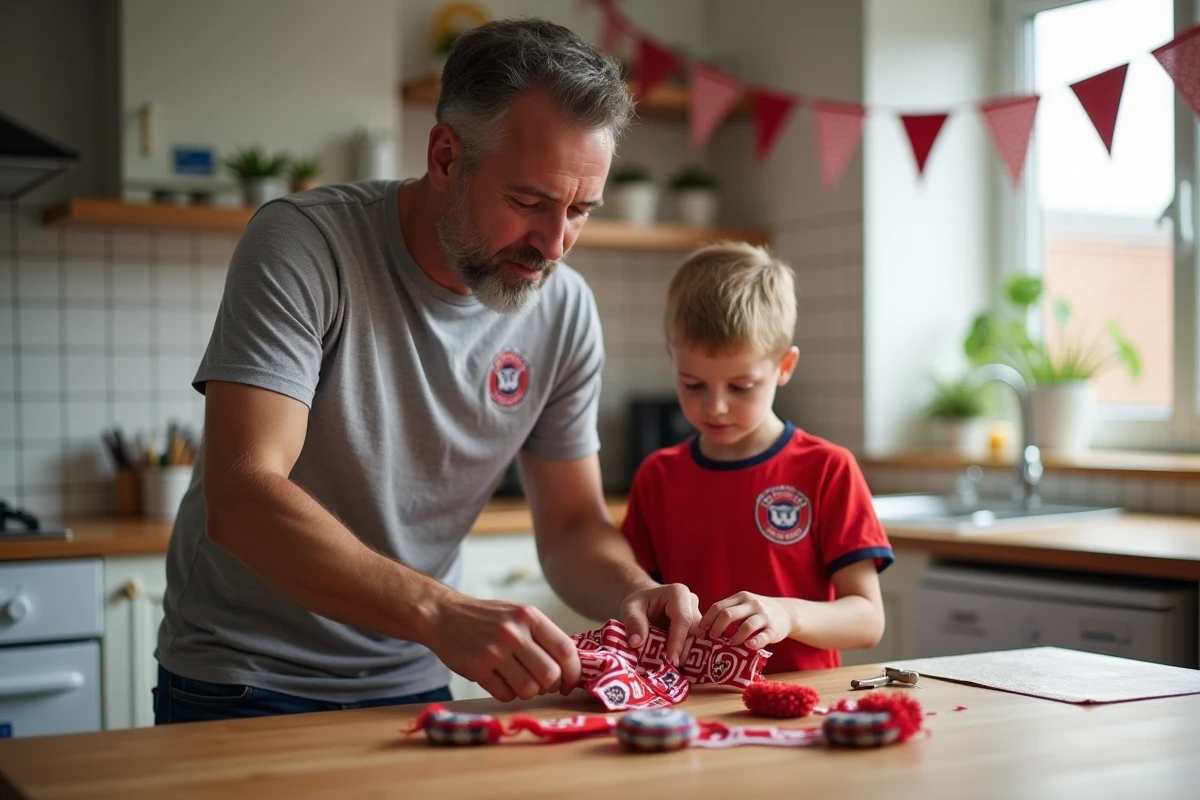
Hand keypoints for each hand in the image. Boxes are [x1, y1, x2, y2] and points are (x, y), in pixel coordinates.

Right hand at [424, 592, 580, 701]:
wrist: (443, 615)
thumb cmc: (487, 618)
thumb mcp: (518, 615)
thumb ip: (543, 636)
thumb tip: (571, 668)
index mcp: (529, 616)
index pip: (566, 650)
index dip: (574, 672)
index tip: (570, 682)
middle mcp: (513, 632)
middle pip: (550, 674)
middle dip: (551, 685)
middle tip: (543, 684)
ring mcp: (494, 651)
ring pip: (529, 689)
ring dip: (529, 692)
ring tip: (520, 681)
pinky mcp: (476, 668)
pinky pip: (505, 695)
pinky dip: (508, 694)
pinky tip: (501, 681)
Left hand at [621, 583, 699, 665]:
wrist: (646, 602)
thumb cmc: (639, 603)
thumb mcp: (630, 608)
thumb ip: (633, 622)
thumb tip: (636, 643)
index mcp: (678, 593)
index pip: (683, 618)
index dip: (678, 640)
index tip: (671, 659)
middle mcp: (692, 602)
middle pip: (694, 628)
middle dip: (683, 649)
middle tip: (672, 666)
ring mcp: (697, 614)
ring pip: (698, 637)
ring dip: (686, 653)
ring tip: (673, 667)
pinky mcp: (697, 626)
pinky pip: (697, 642)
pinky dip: (687, 653)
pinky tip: (678, 663)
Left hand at [699, 592, 794, 649]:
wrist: (786, 613)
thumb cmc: (758, 612)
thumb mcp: (744, 605)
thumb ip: (729, 612)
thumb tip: (706, 627)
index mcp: (741, 597)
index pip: (719, 606)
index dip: (708, 618)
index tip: (702, 629)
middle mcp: (752, 604)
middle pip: (729, 614)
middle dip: (717, 627)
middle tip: (713, 637)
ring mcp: (764, 616)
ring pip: (746, 626)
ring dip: (735, 637)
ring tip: (729, 645)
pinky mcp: (774, 630)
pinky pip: (763, 637)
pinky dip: (754, 642)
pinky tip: (748, 646)